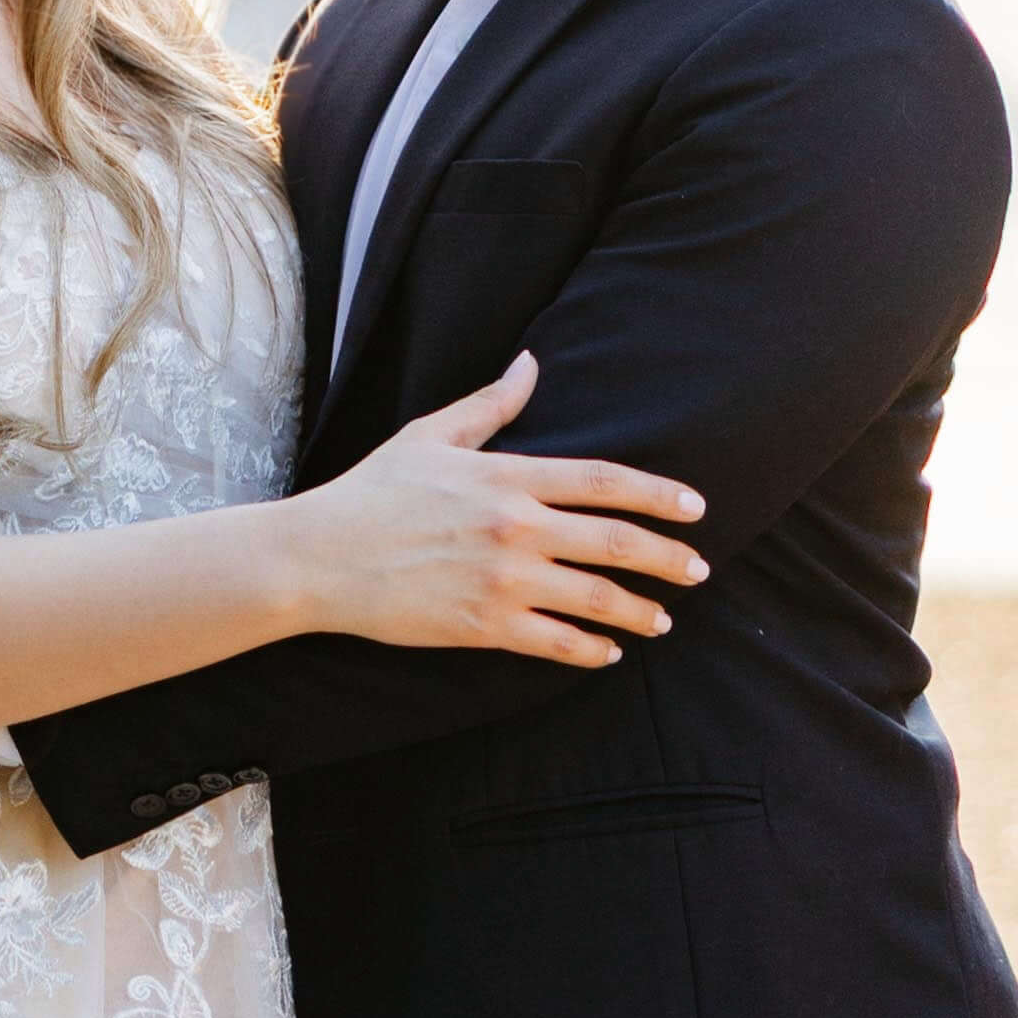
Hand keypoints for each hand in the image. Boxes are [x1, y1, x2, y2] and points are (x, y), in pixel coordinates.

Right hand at [278, 354, 703, 663]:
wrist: (318, 557)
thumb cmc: (373, 491)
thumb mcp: (430, 434)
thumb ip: (491, 404)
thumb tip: (531, 364)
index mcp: (507, 476)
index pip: (603, 481)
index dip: (658, 494)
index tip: (695, 507)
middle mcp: (514, 528)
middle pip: (615, 542)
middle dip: (668, 559)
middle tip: (699, 570)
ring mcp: (501, 580)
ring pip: (595, 598)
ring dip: (639, 611)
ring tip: (661, 619)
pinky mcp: (482, 625)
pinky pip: (555, 642)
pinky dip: (590, 650)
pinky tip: (607, 652)